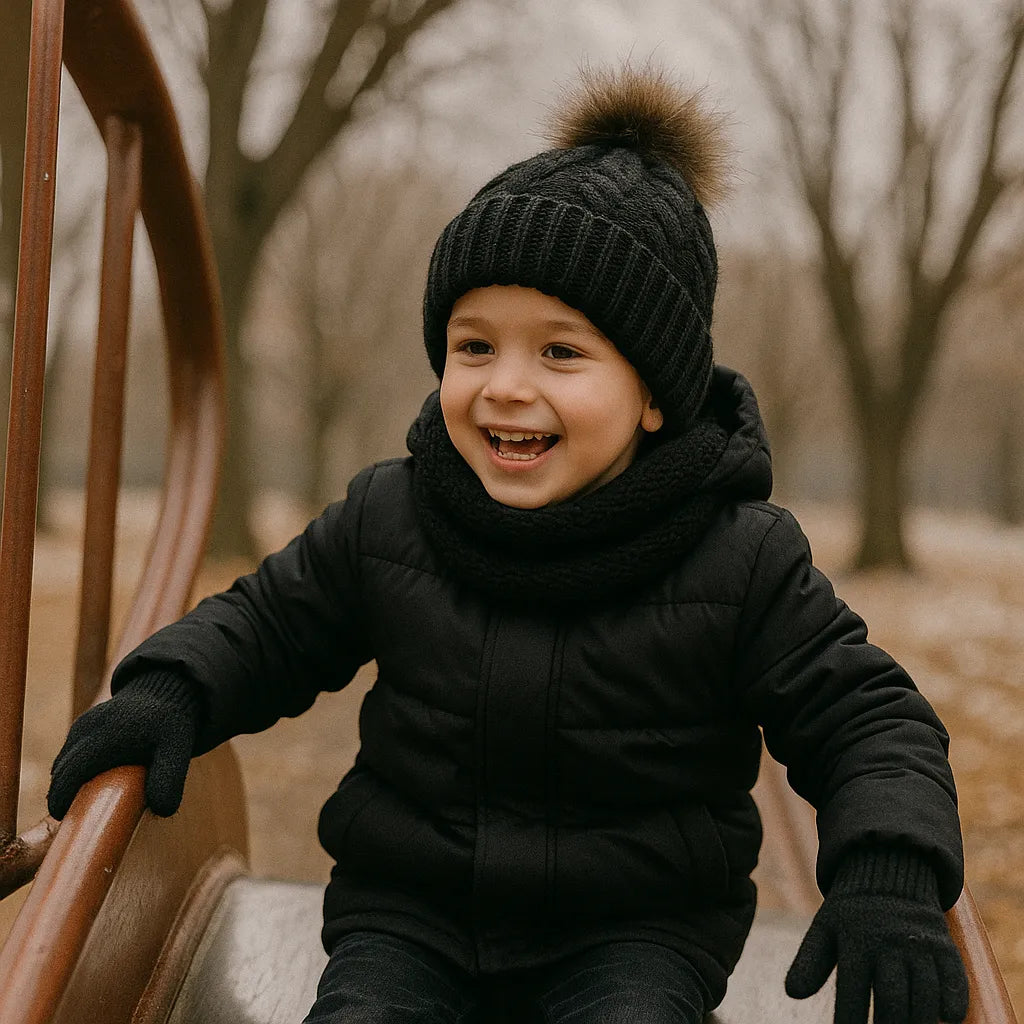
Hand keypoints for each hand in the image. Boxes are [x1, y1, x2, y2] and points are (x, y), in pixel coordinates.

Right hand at [48, 672, 199, 818]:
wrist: (165, 688)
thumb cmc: (171, 722)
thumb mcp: (177, 749)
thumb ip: (169, 779)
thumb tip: (162, 811)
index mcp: (105, 738)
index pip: (70, 773)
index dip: (61, 797)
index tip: (63, 816)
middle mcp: (87, 729)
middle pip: (62, 769)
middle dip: (63, 793)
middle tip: (78, 815)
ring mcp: (82, 725)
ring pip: (64, 761)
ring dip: (69, 780)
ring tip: (87, 799)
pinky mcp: (83, 724)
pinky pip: (71, 752)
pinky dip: (74, 768)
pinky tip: (93, 780)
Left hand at [785, 846, 967, 1023]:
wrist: (887, 873)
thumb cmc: (851, 915)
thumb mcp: (825, 930)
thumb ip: (809, 962)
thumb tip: (791, 993)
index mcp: (854, 939)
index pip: (850, 990)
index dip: (849, 1020)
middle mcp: (887, 941)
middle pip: (891, 997)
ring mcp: (918, 942)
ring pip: (924, 991)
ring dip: (920, 1020)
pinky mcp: (943, 944)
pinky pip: (954, 976)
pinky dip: (954, 1000)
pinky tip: (948, 1018)